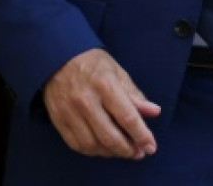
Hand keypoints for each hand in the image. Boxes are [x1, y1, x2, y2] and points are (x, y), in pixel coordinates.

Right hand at [42, 48, 160, 158]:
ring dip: (111, 153)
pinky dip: (93, 151)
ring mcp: (70, 112)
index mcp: (105, 86)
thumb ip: (135, 95)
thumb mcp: (118, 72)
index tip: (151, 147)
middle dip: (127, 150)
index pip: (127, 117)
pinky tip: (104, 149)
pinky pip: (77, 145)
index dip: (141, 135)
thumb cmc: (93, 64)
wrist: (58, 59)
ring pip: (92, 144)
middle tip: (138, 153)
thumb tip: (154, 112)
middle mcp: (86, 101)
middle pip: (109, 136)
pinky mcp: (59, 120)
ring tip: (123, 151)